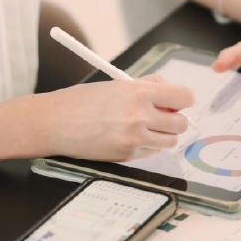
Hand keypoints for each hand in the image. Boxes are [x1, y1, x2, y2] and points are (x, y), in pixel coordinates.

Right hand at [28, 74, 194, 160]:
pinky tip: (131, 138)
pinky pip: (152, 152)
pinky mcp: (127, 155)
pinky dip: (147, 146)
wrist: (55, 123)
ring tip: (146, 127)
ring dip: (163, 134)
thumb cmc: (82, 101)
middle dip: (175, 119)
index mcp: (139, 93)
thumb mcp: (117, 84)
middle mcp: (140, 116)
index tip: (180, 101)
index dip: (184, 99)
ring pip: (170, 141)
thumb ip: (146, 85)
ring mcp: (134, 139)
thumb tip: (168, 89)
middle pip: (181, 123)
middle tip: (162, 115)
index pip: (184, 97)